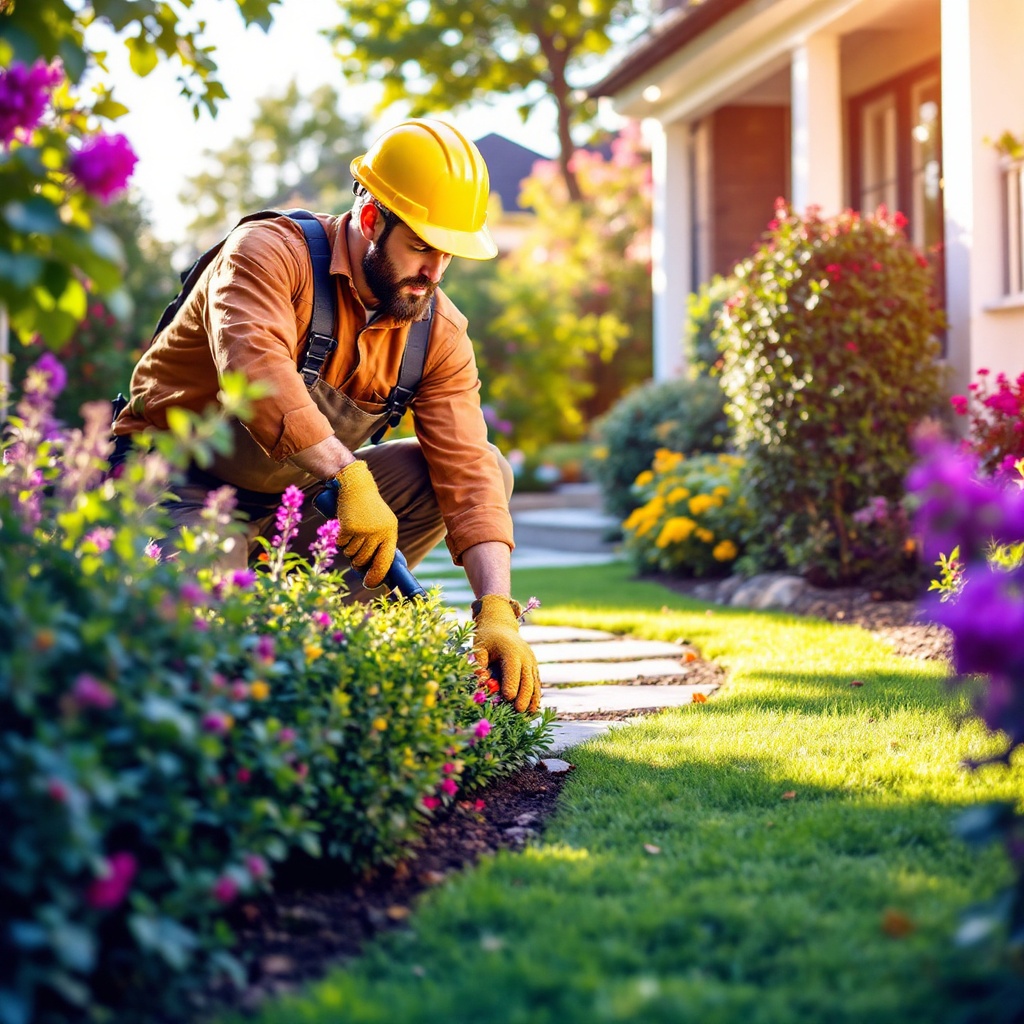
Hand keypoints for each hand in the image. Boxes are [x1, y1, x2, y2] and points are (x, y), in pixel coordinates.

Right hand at [334, 461, 397, 588]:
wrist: (356, 485)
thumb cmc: (368, 507)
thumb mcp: (382, 522)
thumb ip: (381, 541)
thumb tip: (375, 568)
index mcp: (390, 532)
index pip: (385, 561)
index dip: (377, 575)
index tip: (370, 583)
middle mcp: (379, 532)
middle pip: (365, 560)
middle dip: (357, 563)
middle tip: (354, 559)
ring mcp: (364, 530)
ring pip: (352, 553)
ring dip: (348, 550)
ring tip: (351, 537)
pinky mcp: (349, 527)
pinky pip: (342, 544)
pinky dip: (340, 540)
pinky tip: (344, 529)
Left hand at [471, 595, 541, 713]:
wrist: (501, 626)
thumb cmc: (487, 639)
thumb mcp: (479, 647)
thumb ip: (478, 663)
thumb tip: (481, 681)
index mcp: (511, 650)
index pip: (513, 669)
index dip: (512, 683)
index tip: (508, 698)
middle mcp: (525, 656)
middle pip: (527, 678)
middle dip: (524, 695)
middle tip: (519, 711)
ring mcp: (531, 661)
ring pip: (535, 682)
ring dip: (533, 698)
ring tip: (530, 714)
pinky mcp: (533, 667)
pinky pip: (536, 682)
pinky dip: (536, 695)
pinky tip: (533, 708)